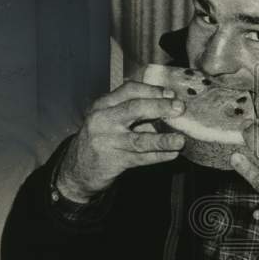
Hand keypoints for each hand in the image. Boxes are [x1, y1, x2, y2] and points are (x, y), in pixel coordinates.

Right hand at [57, 81, 186, 200]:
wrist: (78, 169)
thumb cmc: (101, 139)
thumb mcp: (110, 118)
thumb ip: (134, 111)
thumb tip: (169, 104)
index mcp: (103, 104)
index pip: (129, 90)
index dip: (153, 90)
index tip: (171, 94)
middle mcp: (103, 120)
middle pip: (134, 109)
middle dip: (160, 107)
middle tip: (180, 108)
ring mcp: (107, 141)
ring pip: (139, 139)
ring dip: (163, 140)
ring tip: (180, 140)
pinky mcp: (112, 161)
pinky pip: (140, 158)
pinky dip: (158, 156)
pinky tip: (172, 154)